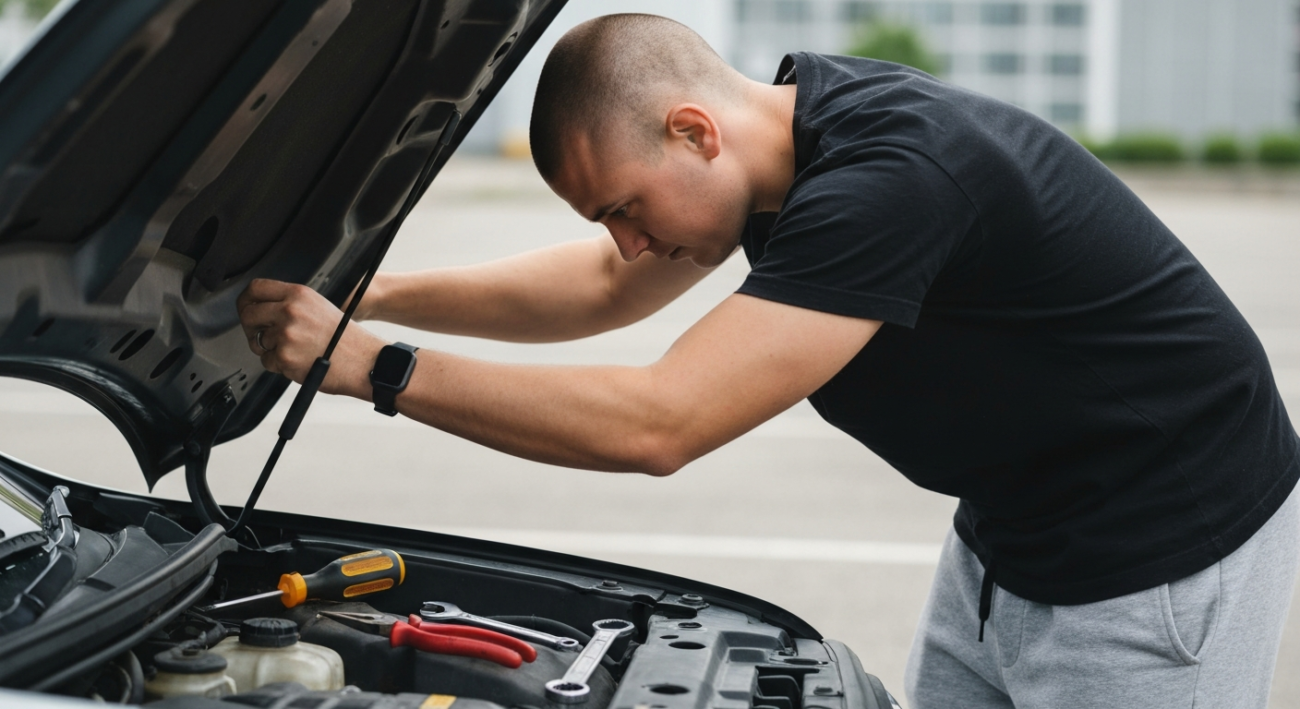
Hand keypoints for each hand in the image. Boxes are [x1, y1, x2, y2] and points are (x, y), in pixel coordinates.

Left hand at [237, 279, 387, 398]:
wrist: (363, 361)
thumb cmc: (346, 339)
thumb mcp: (319, 307)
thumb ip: (291, 303)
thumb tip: (263, 309)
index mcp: (299, 294)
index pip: (256, 288)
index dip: (246, 301)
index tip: (247, 308)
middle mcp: (290, 311)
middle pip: (249, 314)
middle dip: (251, 327)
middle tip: (261, 335)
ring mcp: (286, 335)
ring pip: (257, 341)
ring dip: (270, 349)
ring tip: (295, 351)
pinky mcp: (285, 357)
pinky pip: (267, 361)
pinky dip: (279, 365)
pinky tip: (299, 361)